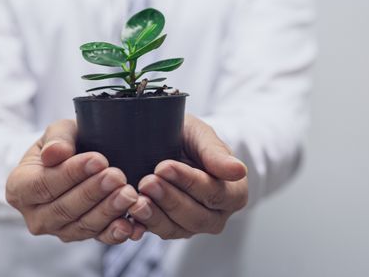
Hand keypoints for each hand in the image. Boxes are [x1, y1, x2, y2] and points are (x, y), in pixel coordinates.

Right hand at [6, 119, 145, 243]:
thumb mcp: (57, 132)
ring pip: (82, 226)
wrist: (72, 161)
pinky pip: (98, 239)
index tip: (98, 160)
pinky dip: (116, 233)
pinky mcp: (81, 236)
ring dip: (108, 211)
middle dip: (93, 193)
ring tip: (129, 195)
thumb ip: (57, 138)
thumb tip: (56, 153)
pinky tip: (133, 225)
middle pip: (64, 209)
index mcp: (19, 188)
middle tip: (117, 176)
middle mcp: (35, 216)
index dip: (71, 174)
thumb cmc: (63, 144)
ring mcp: (58, 230)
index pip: (43, 184)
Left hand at [128, 114, 247, 238]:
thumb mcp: (201, 135)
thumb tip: (238, 170)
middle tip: (147, 181)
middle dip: (169, 199)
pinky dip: (142, 224)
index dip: (189, 182)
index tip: (165, 166)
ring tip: (136, 200)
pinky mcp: (169, 229)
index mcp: (233, 192)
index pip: (214, 192)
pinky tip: (129, 213)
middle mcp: (215, 215)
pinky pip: (157, 232)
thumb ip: (216, 152)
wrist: (171, 145)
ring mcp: (191, 225)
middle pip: (196, 216)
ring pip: (176, 229)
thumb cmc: (189, 138)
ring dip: (154, 215)